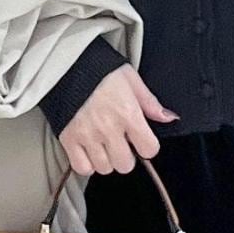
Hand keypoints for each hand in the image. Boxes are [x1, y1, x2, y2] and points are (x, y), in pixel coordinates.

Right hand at [57, 63, 176, 173]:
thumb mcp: (130, 79)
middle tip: (119, 142)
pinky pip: (82, 168)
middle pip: (125, 164)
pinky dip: (86, 164)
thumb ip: (149, 102)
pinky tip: (88, 151)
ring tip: (102, 144)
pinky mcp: (68, 139)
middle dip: (125, 156)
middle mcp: (109, 128)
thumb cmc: (99, 69)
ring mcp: (87, 136)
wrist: (65, 64)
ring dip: (106, 160)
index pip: (149, 149)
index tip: (140, 139)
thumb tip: (169, 117)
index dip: (147, 146)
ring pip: (104, 168)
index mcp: (128, 113)